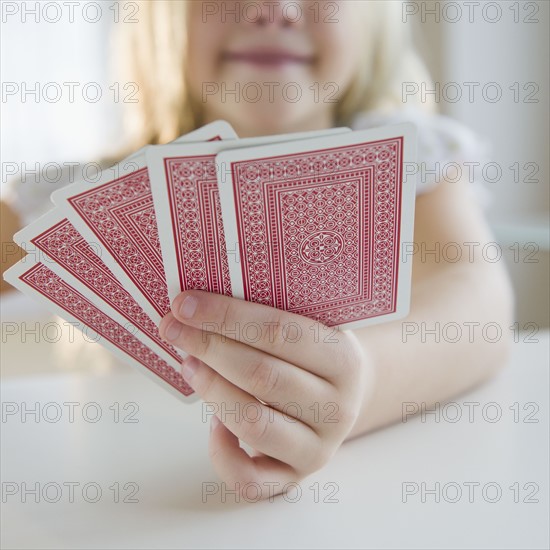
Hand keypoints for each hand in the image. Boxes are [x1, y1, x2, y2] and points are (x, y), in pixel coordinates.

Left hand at [159, 290, 370, 500]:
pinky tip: (213, 422)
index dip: (227, 316)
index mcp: (344, 360)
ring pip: (253, 424)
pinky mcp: (293, 477)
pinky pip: (250, 480)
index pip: (280, 333)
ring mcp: (317, 448)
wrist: (342, 396)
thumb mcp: (312, 327)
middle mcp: (337, 408)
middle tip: (173, 327)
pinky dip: (222, 452)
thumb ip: (270, 318)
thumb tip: (201, 305)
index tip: (185, 303)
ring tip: (188, 363)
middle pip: (262, 376)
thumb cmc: (314, 355)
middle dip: (209, 347)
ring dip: (211, 390)